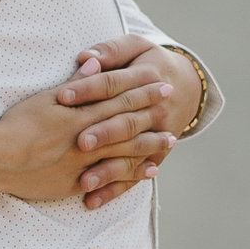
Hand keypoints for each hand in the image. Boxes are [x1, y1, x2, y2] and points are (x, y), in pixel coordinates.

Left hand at [54, 34, 198, 206]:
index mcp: (147, 78)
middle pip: (126, 122)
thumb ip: (110, 51)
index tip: (63, 96)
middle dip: (104, 133)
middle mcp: (155, 110)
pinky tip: (92, 201)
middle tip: (80, 142)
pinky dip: (115, 190)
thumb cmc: (147, 63)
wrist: (186, 86)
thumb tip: (85, 58)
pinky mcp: (155, 157)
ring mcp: (157, 135)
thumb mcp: (135, 47)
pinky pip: (134, 176)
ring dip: (109, 170)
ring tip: (85, 181)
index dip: (89, 89)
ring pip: (131, 154)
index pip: (114, 84)